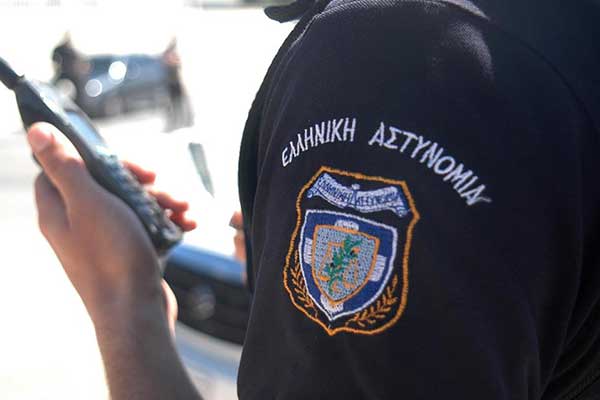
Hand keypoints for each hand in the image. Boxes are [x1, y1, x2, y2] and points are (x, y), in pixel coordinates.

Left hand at [28, 122, 194, 329]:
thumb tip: (36, 131)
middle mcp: (76, 225)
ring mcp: (102, 241)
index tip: (119, 160)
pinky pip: (144, 227)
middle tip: (157, 182)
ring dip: (158, 201)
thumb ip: (64, 166)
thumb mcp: (88, 202)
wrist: (135, 312)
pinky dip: (165, 222)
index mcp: (58, 211)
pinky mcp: (126, 254)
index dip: (91, 158)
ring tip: (183, 207)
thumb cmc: (110, 257)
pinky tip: (185, 224)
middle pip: (104, 185)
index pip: (64, 169)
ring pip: (129, 205)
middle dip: (137, 181)